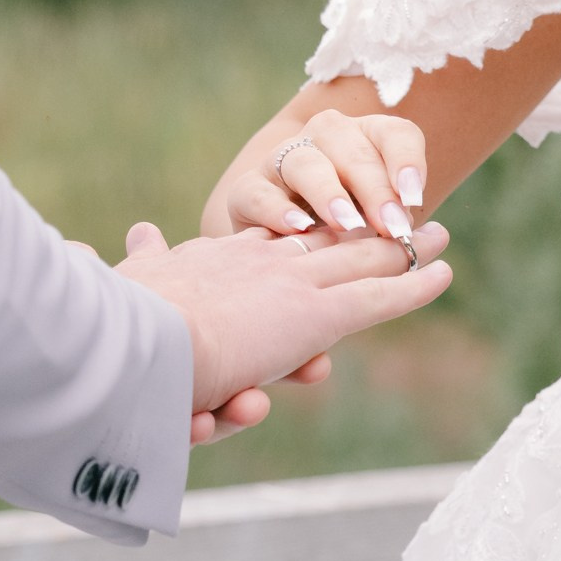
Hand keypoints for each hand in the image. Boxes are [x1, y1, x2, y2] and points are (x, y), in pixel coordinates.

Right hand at [119, 215, 449, 443]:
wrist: (133, 346)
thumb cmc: (118, 328)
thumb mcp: (132, 284)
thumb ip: (142, 260)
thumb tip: (137, 231)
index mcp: (216, 263)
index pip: (270, 245)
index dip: (302, 233)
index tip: (319, 226)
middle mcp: (259, 263)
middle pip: (324, 239)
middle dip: (364, 228)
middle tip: (397, 214)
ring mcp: (291, 286)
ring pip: (362, 258)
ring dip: (403, 247)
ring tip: (438, 234)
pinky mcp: (314, 316)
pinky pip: (377, 296)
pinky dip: (413, 285)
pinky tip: (443, 272)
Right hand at [212, 107, 426, 248]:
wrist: (284, 254)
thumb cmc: (348, 237)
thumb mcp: (379, 226)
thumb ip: (397, 224)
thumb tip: (428, 239)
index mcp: (368, 139)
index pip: (394, 134)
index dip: (406, 161)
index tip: (415, 198)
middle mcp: (325, 139)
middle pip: (352, 149)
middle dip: (375, 188)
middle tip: (391, 227)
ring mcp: (283, 160)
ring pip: (305, 162)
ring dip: (329, 192)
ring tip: (346, 224)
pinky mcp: (248, 190)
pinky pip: (258, 192)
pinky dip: (277, 208)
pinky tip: (298, 229)